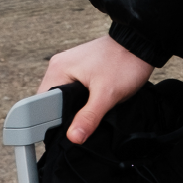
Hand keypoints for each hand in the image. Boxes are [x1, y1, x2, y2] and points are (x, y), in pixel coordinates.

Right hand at [39, 35, 154, 143]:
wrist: (141, 44)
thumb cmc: (124, 63)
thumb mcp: (106, 95)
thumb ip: (89, 117)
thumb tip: (73, 137)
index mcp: (58, 69)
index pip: (41, 102)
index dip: (50, 120)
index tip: (64, 131)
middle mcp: (60, 65)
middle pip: (53, 100)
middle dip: (66, 113)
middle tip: (80, 123)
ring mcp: (71, 65)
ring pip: (66, 95)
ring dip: (75, 106)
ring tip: (89, 112)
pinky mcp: (82, 67)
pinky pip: (75, 88)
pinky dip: (82, 98)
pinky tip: (93, 102)